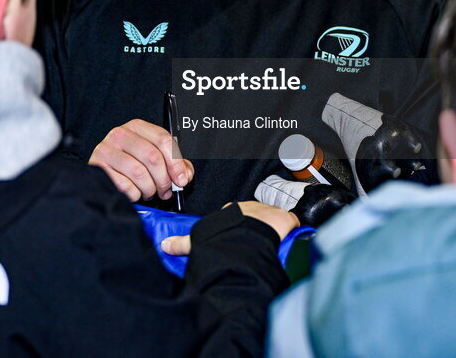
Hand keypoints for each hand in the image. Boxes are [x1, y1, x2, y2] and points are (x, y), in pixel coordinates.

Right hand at [89, 119, 193, 201]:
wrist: (103, 173)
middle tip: (165, 190)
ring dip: (149, 188)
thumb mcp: (154, 157)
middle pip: (152, 157)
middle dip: (163, 179)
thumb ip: (174, 164)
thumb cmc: (130, 164)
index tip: (181, 179)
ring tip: (148, 191)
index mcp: (137, 127)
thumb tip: (184, 175)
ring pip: (139, 172)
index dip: (176, 162)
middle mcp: (120, 134)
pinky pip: (124, 185)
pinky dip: (134, 194)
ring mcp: (106, 149)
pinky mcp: (97, 167)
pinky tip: (134, 192)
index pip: (163, 139)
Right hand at [160, 201, 299, 255]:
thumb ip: (182, 242)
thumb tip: (164, 245)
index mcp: (232, 210)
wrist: (248, 234)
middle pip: (254, 218)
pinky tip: (289, 242)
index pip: (234, 216)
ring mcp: (268, 213)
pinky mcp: (285, 220)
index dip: (235, 227)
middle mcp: (250, 208)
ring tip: (270, 246)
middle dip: (255, 228)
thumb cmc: (224, 234)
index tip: (235, 238)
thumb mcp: (199, 238)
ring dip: (272, 232)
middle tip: (253, 244)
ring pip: (271, 222)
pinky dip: (291, 233)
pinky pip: (290, 224)